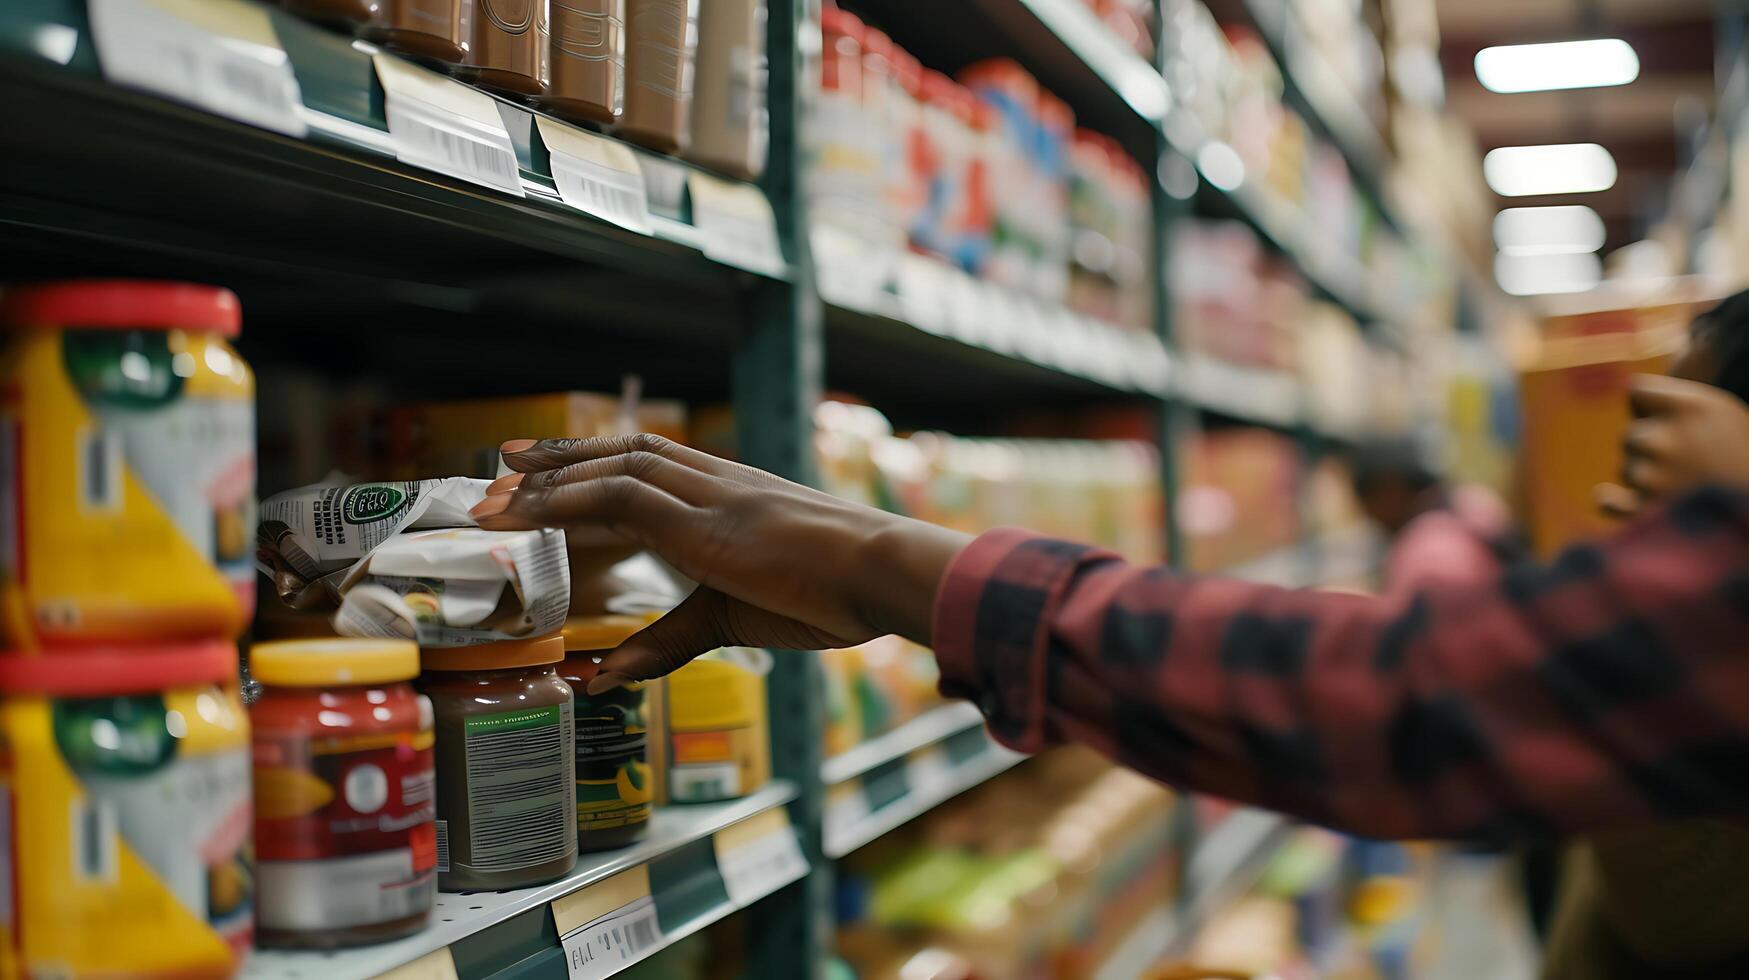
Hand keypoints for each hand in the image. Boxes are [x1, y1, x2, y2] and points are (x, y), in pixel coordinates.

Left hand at [470, 434, 970, 691]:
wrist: (886, 572)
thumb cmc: (838, 594)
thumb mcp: (737, 617)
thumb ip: (669, 640)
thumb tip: (608, 675)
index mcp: (735, 494)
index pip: (653, 462)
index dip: (598, 459)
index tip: (549, 461)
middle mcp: (717, 483)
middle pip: (624, 453)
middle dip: (561, 456)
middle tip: (503, 460)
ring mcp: (710, 498)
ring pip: (615, 469)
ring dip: (551, 476)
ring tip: (498, 487)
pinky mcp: (706, 523)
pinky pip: (624, 500)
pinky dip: (573, 502)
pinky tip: (533, 511)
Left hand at [1595, 375, 1748, 518]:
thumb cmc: (1740, 447)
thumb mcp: (1718, 407)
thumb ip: (1672, 395)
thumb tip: (1626, 388)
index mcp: (1685, 408)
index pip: (1635, 392)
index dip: (1651, 405)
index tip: (1674, 417)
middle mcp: (1664, 441)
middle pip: (1630, 435)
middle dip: (1652, 444)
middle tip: (1690, 458)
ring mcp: (1654, 478)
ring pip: (1628, 469)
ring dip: (1648, 474)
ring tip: (1689, 482)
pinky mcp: (1651, 510)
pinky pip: (1617, 506)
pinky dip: (1612, 503)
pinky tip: (1604, 495)